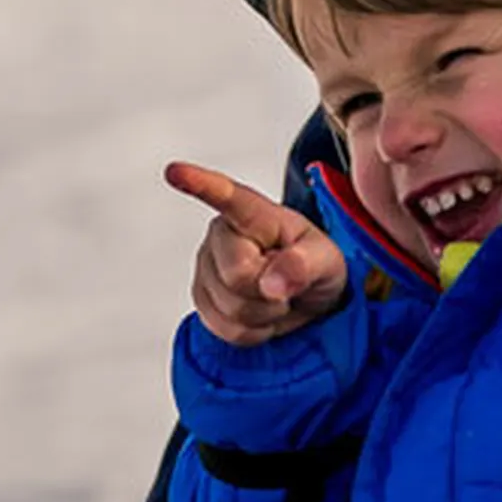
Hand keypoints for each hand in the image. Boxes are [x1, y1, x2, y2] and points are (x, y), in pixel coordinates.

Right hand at [167, 160, 349, 346]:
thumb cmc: (315, 264)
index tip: (174, 170)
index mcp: (253, 213)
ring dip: (264, 314)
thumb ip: (304, 265)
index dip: (199, 184)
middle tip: (288, 284)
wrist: (308, 296)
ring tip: (276, 296)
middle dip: (270, 293)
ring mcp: (207, 267)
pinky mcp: (202, 298)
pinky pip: (224, 328)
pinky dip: (252, 331)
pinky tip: (261, 313)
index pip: (226, 197)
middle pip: (237, 276)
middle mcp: (221, 235)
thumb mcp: (326, 259)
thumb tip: (271, 284)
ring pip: (230, 309)